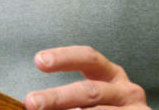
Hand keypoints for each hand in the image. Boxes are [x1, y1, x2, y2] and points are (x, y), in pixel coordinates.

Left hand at [23, 46, 149, 109]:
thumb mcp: (92, 100)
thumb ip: (69, 99)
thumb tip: (33, 102)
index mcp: (111, 75)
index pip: (88, 58)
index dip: (64, 57)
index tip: (38, 60)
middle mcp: (127, 91)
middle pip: (90, 91)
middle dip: (57, 98)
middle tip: (31, 102)